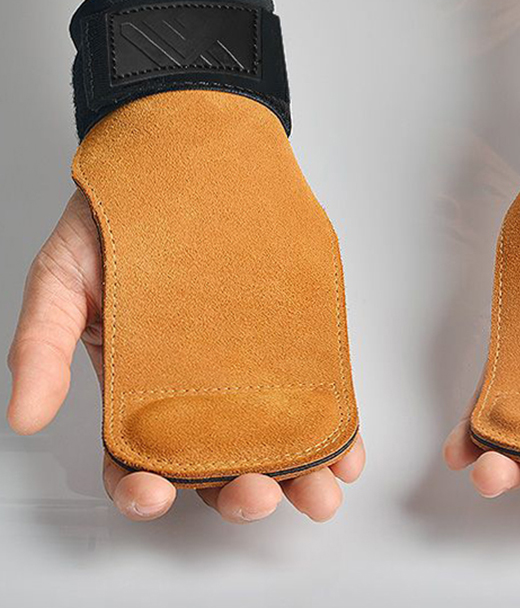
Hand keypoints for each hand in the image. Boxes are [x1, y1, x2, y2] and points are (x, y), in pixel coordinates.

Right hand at [6, 190, 364, 521]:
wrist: (177, 162)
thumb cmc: (115, 225)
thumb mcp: (62, 280)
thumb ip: (40, 346)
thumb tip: (26, 415)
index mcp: (137, 386)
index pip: (137, 458)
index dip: (145, 490)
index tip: (155, 495)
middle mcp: (196, 385)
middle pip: (216, 460)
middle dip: (238, 491)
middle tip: (257, 494)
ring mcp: (248, 363)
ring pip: (271, 435)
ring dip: (298, 475)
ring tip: (320, 491)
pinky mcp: (290, 338)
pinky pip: (312, 390)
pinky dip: (333, 428)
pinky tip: (347, 449)